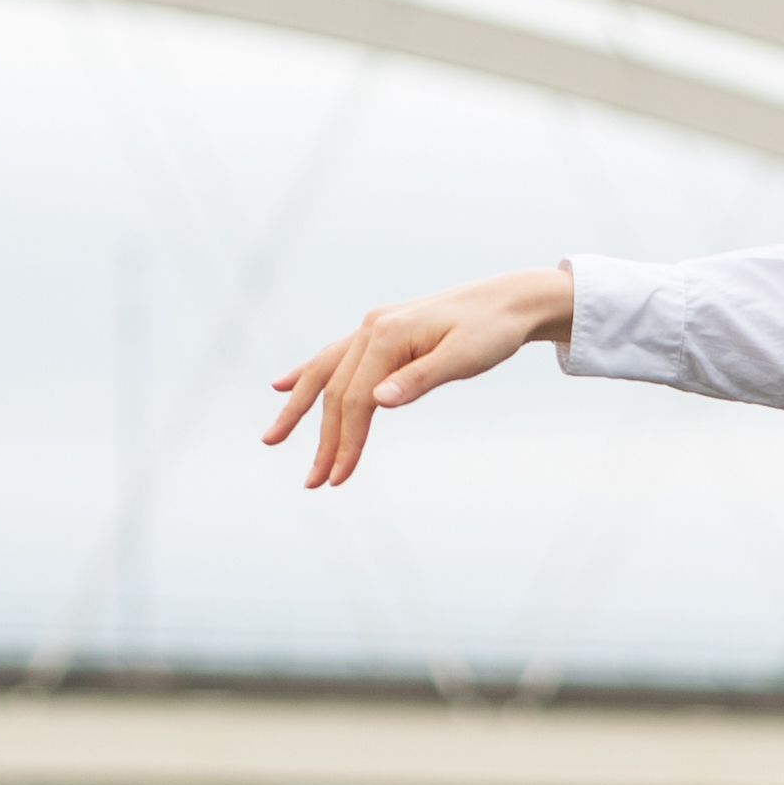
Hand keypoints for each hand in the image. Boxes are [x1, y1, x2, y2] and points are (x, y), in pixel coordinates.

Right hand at [265, 265, 573, 488]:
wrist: (509, 301)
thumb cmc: (493, 331)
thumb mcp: (464, 358)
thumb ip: (421, 379)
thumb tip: (377, 402)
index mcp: (386, 335)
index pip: (356, 398)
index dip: (347, 441)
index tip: (339, 478)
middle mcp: (370, 328)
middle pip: (335, 391)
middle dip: (324, 440)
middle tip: (313, 483)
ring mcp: (372, 328)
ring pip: (325, 373)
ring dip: (300, 409)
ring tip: (273, 438)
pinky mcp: (380, 331)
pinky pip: (334, 357)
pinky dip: (308, 374)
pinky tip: (282, 386)